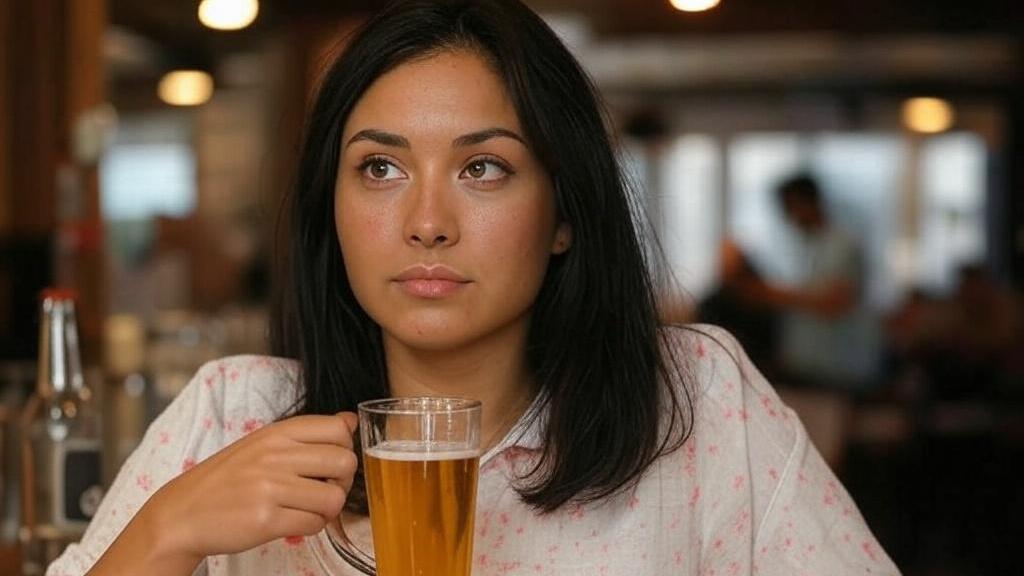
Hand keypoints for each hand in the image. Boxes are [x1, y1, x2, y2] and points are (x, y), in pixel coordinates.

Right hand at [139, 413, 358, 563]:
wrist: (182, 514)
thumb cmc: (226, 480)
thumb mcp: (264, 443)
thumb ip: (308, 433)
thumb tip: (350, 420)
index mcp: (277, 433)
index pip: (338, 430)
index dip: (345, 449)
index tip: (330, 464)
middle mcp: (274, 456)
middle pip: (344, 463)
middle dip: (342, 482)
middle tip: (323, 490)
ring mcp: (270, 488)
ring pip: (333, 498)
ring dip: (327, 510)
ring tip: (307, 509)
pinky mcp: (265, 520)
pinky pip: (314, 524)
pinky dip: (311, 528)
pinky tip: (293, 523)